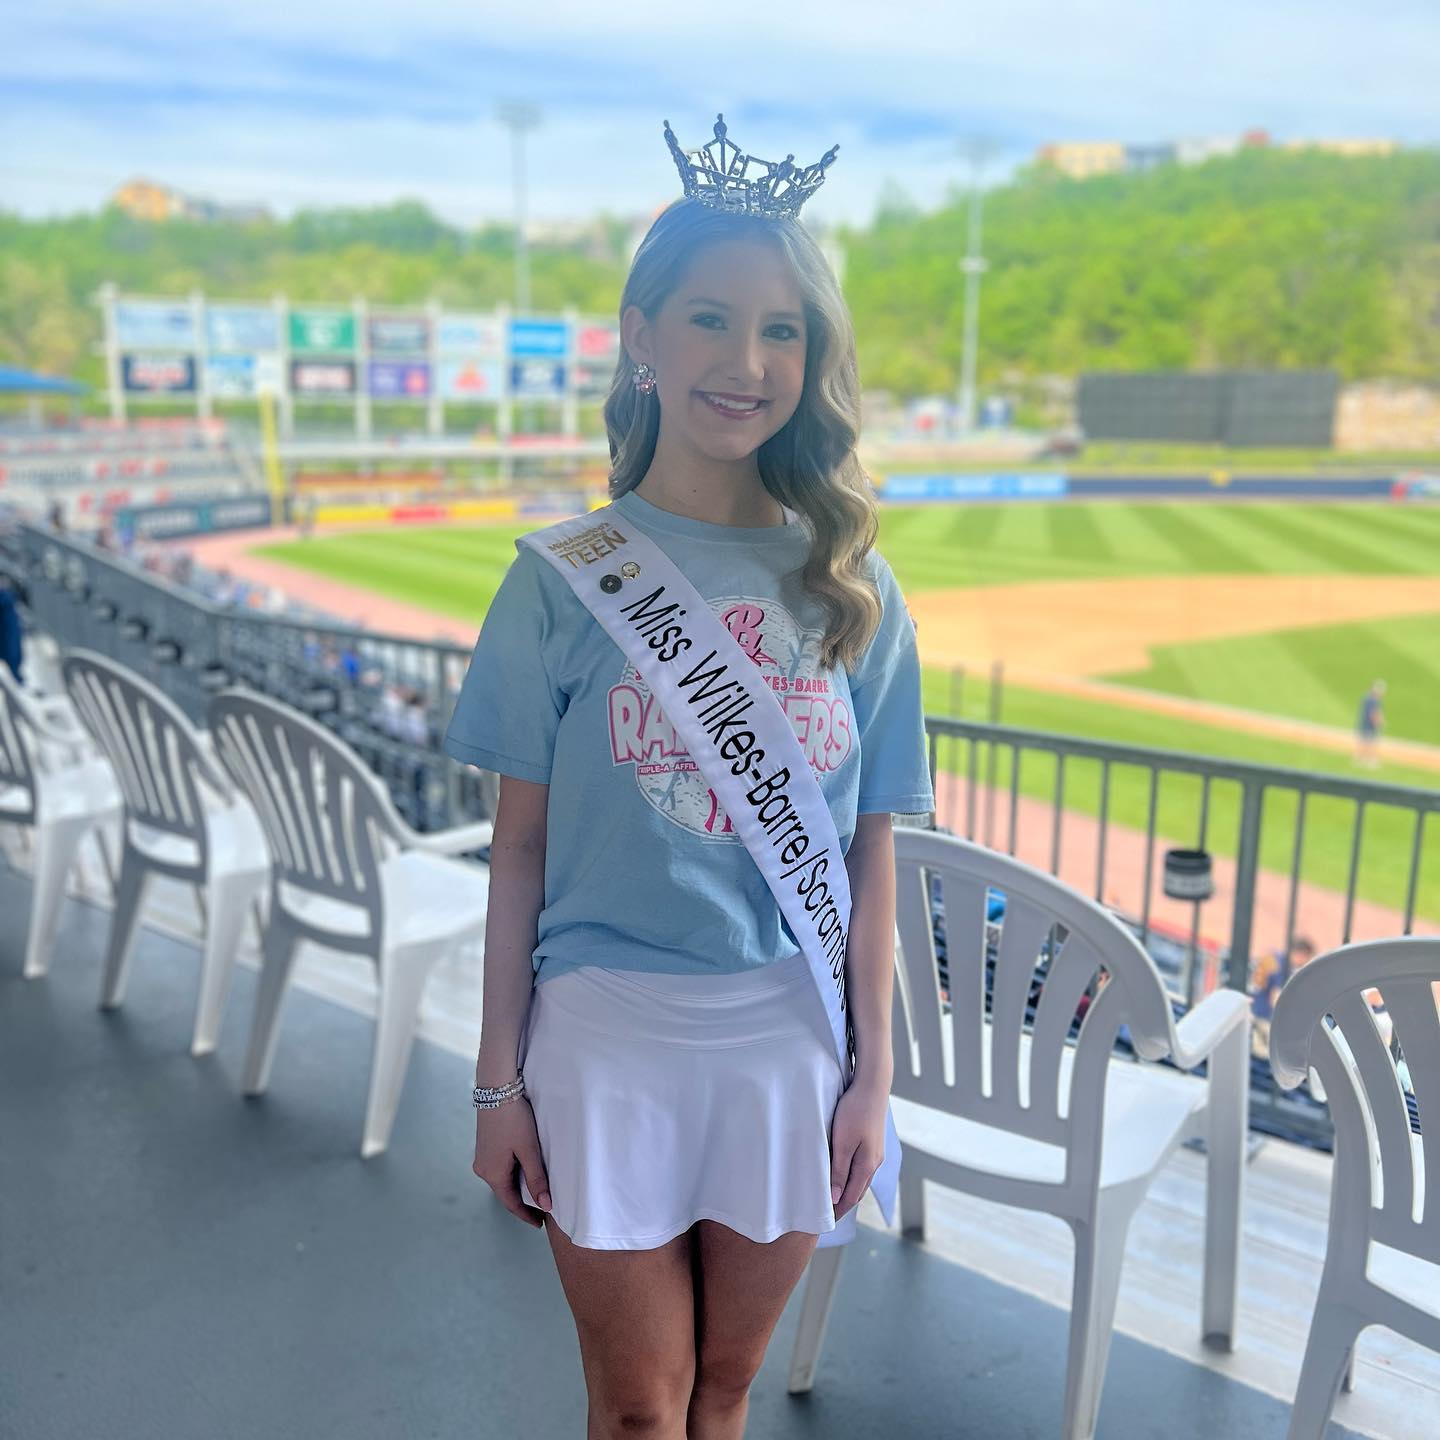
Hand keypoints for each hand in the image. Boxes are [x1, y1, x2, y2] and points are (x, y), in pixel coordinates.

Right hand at [472, 1096, 551, 1228]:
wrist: (496, 1089)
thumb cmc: (514, 1119)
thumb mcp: (529, 1150)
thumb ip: (537, 1178)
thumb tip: (545, 1205)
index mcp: (493, 1174)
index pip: (511, 1204)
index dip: (526, 1215)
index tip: (539, 1224)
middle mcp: (483, 1169)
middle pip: (505, 1192)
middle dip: (522, 1202)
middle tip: (541, 1209)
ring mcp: (482, 1158)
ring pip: (502, 1180)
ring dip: (517, 1187)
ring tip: (535, 1191)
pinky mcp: (484, 1147)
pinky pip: (499, 1168)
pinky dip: (512, 1174)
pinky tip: (523, 1171)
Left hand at [828, 1076, 888, 1219]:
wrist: (872, 1086)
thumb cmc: (854, 1111)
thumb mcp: (842, 1142)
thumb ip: (838, 1171)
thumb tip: (834, 1199)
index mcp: (867, 1166)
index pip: (850, 1198)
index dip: (837, 1211)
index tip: (823, 1223)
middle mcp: (874, 1163)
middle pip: (857, 1192)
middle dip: (842, 1205)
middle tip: (825, 1215)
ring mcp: (875, 1153)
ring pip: (860, 1180)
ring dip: (846, 1191)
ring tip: (830, 1199)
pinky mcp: (872, 1143)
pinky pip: (861, 1168)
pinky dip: (851, 1178)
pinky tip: (842, 1175)